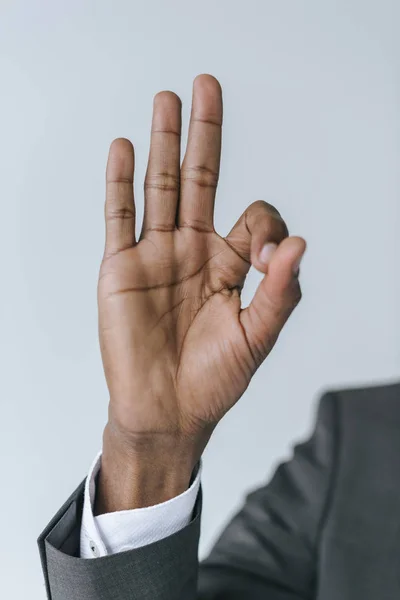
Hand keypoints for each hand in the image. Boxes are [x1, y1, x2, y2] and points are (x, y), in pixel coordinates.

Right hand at [96, 75, 305, 510]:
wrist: (167, 412)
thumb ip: (282, 290)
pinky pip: (119, 216)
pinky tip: (127, 149)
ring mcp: (156, 255)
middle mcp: (193, 251)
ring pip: (160, 187)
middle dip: (204, 134)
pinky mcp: (122, 268)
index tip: (266, 257)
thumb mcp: (259, 336)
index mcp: (229, 265)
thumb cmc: (214, 379)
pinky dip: (122, 182)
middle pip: (200, 179)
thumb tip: (299, 243)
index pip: (256, 217)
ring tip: (168, 101)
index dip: (267, 226)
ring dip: (164, 143)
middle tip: (206, 88)